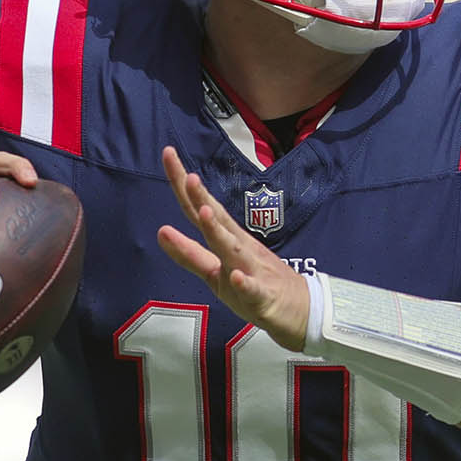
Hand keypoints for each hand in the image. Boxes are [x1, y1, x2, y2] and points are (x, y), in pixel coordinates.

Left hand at [156, 146, 308, 351]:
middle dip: (202, 198)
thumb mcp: (216, 270)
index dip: (183, 183)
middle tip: (189, 176)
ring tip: (205, 212)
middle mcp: (239, 248)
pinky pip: (254, 289)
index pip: (200, 208)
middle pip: (217, 220)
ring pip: (233, 250)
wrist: (300, 308)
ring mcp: (252, 270)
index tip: (168, 153)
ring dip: (218, 231)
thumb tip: (160, 232)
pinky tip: (237, 277)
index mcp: (227, 239)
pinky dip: (245, 283)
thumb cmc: (255, 283)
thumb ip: (189, 253)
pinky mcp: (264, 296)